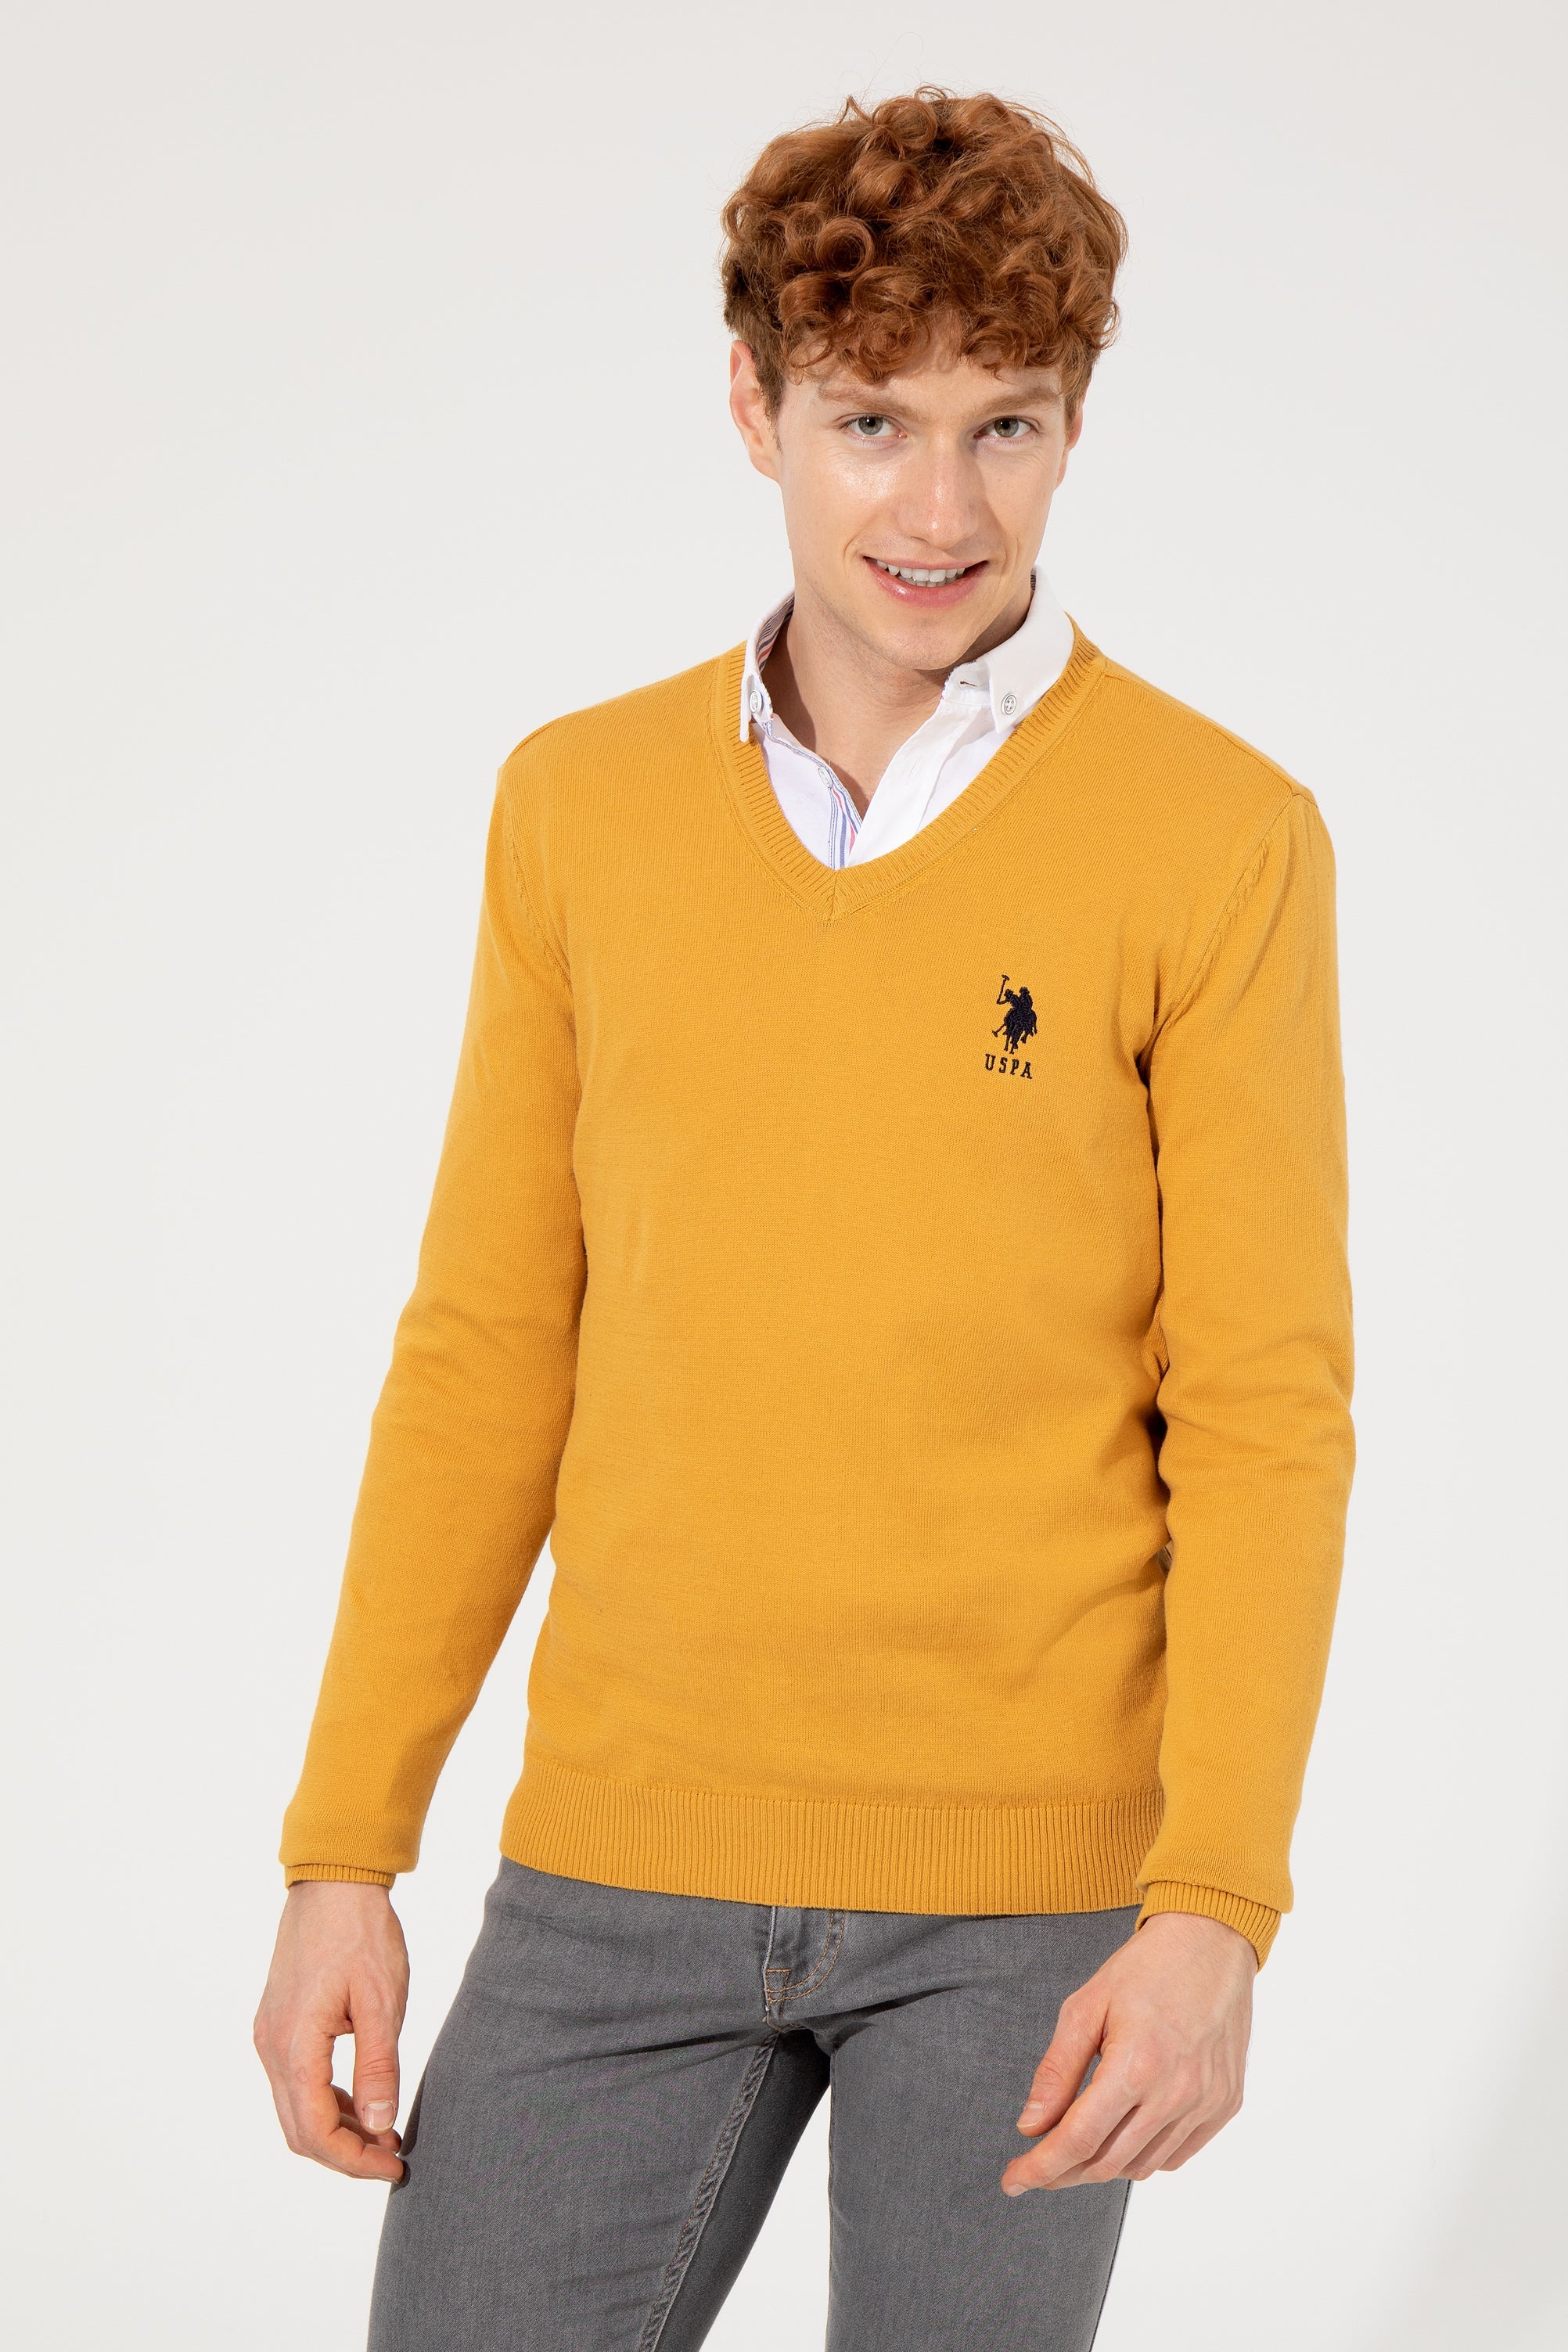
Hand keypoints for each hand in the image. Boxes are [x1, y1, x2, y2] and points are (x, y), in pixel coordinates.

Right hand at [254, 1881, 410, 2182]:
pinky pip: (297, 2081)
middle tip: (393, 2158)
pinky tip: (365, 2102)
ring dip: (337, 2129)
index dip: (353, 2160)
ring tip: (386, 2135)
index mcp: (294, 2044)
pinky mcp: (280, 2023)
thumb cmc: (360, 1933)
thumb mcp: (380, 2001)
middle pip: (299, 2129)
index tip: (394, 2166)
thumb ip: (378, 2065)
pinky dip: (328, 2101)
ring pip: (296, 2108)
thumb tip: (379, 2126)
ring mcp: (271, 2035)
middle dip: (345, 2154)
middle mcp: (272, 2046)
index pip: (315, 2130)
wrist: (333, 1882)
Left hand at [1001, 1912, 1255, 2193]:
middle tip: (1037, 2166)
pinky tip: (1122, 2136)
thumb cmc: (1145, 1968)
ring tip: (1076, 2148)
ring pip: (1141, 2166)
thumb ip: (1057, 2070)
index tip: (1012, 2180)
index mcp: (1136, 2064)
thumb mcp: (1086, 2006)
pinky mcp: (1226, 2104)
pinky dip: (1142, 2157)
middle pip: (1107, 2161)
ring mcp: (1206, 2103)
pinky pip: (1176, 2155)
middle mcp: (1176, 2093)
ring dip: (1101, 2166)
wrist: (1211, 1941)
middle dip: (1063, 2172)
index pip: (1079, 2139)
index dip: (1041, 2167)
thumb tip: (1031, 2126)